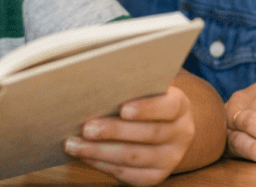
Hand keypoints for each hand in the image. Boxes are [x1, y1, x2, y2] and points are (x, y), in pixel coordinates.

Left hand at [63, 86, 194, 185]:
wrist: (166, 130)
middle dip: (114, 132)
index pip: (169, 107)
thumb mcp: (148, 90)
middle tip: (86, 128)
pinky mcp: (155, 176)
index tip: (123, 109)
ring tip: (75, 144)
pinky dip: (103, 165)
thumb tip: (97, 79)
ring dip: (100, 151)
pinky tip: (85, 156)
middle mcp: (180, 134)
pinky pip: (128, 174)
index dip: (147, 108)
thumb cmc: (146, 101)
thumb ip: (133, 86)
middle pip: (148, 134)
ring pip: (134, 157)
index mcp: (180, 107)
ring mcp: (170, 159)